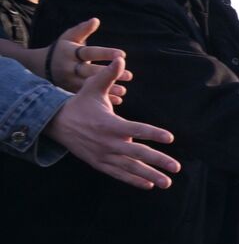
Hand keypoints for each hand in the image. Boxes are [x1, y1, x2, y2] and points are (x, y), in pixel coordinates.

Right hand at [44, 59, 180, 188]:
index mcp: (110, 124)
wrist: (56, 123)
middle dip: (158, 161)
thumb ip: (108, 75)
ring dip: (150, 175)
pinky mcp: (99, 164)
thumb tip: (120, 58)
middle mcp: (108, 142)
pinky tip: (149, 185)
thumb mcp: (92, 88)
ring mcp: (103, 155)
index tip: (170, 138)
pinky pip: (118, 174)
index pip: (136, 130)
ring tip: (168, 183)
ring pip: (130, 168)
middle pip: (137, 153)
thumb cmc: (80, 103)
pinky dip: (133, 180)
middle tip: (177, 167)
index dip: (153, 133)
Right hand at [50, 18, 129, 100]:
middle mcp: (68, 67)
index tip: (123, 55)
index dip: (105, 53)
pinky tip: (118, 101)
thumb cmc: (62, 49)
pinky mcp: (70, 91)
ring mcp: (68, 81)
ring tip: (124, 91)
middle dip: (109, 74)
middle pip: (90, 71)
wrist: (40, 66)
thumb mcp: (69, 37)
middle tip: (129, 75)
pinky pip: (87, 96)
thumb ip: (83, 30)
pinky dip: (101, 98)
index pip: (89, 52)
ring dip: (107, 89)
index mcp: (69, 52)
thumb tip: (96, 20)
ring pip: (89, 86)